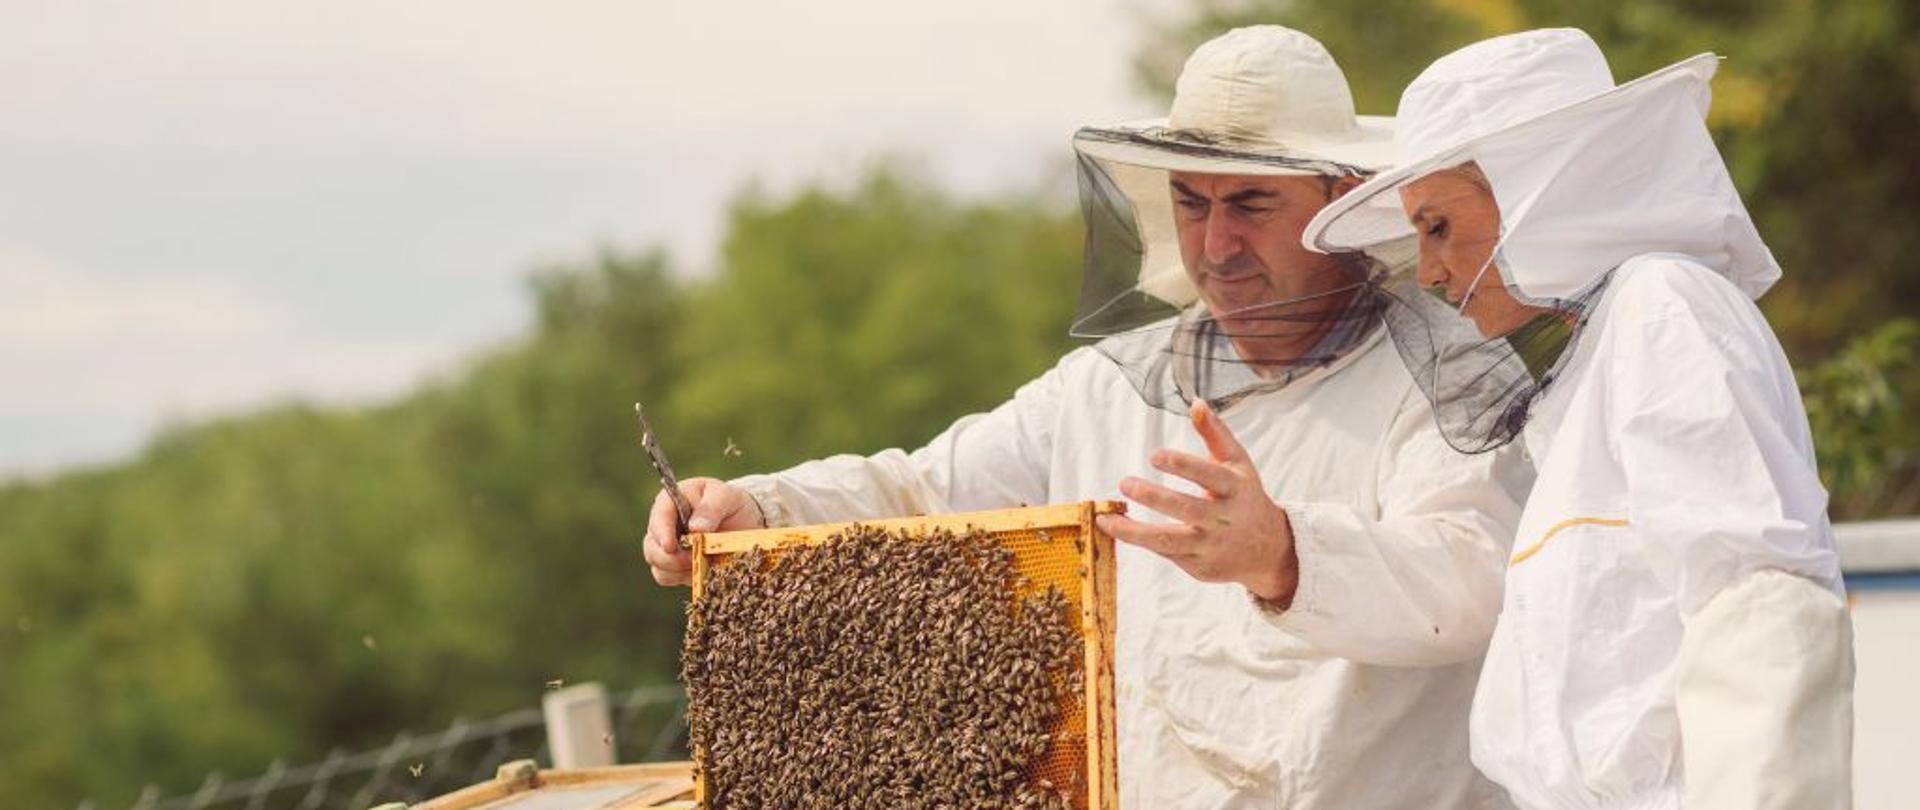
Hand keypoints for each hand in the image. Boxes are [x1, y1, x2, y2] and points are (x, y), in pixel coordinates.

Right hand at [643, 477, 765, 586]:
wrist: (743, 521)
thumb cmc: (730, 502)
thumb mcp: (725, 496)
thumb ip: (711, 508)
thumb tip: (696, 528)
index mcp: (670, 504)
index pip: (658, 518)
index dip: (661, 534)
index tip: (670, 547)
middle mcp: (664, 528)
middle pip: (651, 549)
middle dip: (669, 559)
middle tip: (693, 559)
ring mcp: (669, 551)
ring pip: (659, 568)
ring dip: (679, 571)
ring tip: (705, 563)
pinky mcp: (678, 569)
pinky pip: (672, 580)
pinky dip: (687, 579)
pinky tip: (705, 571)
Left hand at [1097, 400, 1298, 604]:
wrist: (1269, 548)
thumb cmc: (1245, 496)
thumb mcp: (1238, 464)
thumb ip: (1216, 434)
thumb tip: (1196, 403)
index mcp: (1236, 488)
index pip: (1210, 475)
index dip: (1183, 465)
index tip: (1154, 456)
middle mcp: (1224, 519)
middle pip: (1188, 508)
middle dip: (1154, 497)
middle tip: (1124, 483)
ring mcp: (1212, 545)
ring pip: (1171, 540)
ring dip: (1136, 532)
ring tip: (1106, 519)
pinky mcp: (1200, 566)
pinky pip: (1166, 554)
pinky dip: (1141, 542)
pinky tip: (1117, 528)